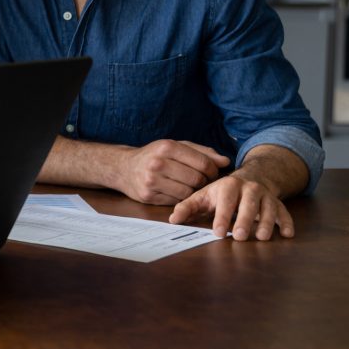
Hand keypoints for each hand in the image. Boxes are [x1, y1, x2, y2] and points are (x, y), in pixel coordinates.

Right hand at [115, 140, 229, 204]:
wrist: (123, 168)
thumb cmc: (155, 156)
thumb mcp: (176, 147)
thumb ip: (202, 152)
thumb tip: (225, 162)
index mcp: (167, 147)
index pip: (203, 162)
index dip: (213, 170)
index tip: (212, 173)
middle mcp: (158, 163)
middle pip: (197, 179)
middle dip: (204, 182)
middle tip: (202, 181)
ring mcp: (152, 180)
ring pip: (188, 192)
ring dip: (192, 191)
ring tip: (189, 185)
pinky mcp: (148, 195)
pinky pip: (175, 201)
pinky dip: (180, 197)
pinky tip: (176, 190)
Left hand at [169, 173, 294, 240]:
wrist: (251, 178)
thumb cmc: (222, 193)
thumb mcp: (204, 196)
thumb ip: (188, 207)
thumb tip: (172, 220)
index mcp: (229, 185)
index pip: (225, 201)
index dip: (222, 216)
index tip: (217, 232)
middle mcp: (249, 188)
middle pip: (248, 204)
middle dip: (244, 220)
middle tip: (239, 236)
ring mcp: (266, 196)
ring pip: (268, 208)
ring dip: (266, 223)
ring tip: (262, 237)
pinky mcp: (278, 203)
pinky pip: (284, 212)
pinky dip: (286, 222)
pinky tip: (287, 234)